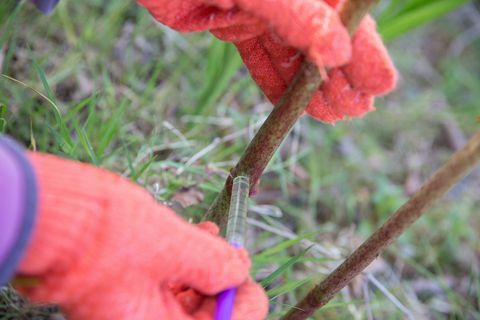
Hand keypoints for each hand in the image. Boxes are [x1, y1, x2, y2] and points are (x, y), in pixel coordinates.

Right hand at [16, 152, 267, 319]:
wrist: (57, 217)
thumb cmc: (107, 236)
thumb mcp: (172, 247)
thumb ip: (213, 262)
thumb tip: (240, 268)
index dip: (242, 305)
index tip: (247, 277)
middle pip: (203, 317)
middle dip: (223, 283)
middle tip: (234, 252)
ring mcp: (135, 311)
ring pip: (188, 298)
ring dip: (206, 267)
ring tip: (213, 234)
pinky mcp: (128, 292)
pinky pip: (168, 284)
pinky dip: (186, 261)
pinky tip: (196, 234)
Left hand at [138, 0, 396, 122]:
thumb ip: (297, 15)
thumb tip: (338, 51)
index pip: (341, 16)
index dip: (364, 51)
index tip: (381, 84)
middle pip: (319, 38)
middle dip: (339, 76)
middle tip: (358, 111)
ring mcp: (256, 7)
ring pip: (289, 51)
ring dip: (307, 85)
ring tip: (332, 116)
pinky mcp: (230, 20)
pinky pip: (257, 55)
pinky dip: (272, 80)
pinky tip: (290, 104)